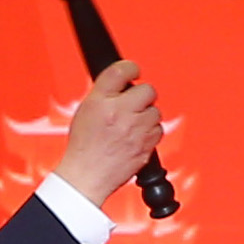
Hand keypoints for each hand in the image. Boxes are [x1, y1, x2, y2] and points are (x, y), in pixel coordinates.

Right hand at [54, 62, 161, 200]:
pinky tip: (136, 137)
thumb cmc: (84, 146)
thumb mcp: (86, 110)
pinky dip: (150, 132)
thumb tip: (124, 82)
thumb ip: (105, 94)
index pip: (121, 71)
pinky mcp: (146, 145)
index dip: (131, 68)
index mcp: (100, 100)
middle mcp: (119, 112)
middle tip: (133, 104)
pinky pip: (158, 130)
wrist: (87, 175)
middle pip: (147, 90)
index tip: (134, 72)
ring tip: (131, 125)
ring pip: (155, 111)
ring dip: (146, 116)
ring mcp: (135, 129)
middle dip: (142, 95)